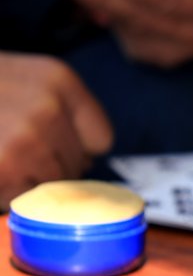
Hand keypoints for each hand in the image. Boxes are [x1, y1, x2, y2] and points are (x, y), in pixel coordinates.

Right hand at [0, 53, 112, 209]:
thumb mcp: (22, 80)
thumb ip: (57, 109)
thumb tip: (84, 158)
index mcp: (59, 81)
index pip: (100, 139)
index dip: (76, 149)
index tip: (53, 148)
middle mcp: (48, 107)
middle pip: (75, 165)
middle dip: (48, 167)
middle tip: (12, 152)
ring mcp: (26, 139)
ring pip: (49, 183)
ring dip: (25, 180)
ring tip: (2, 158)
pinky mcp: (5, 167)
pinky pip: (20, 196)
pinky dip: (5, 191)